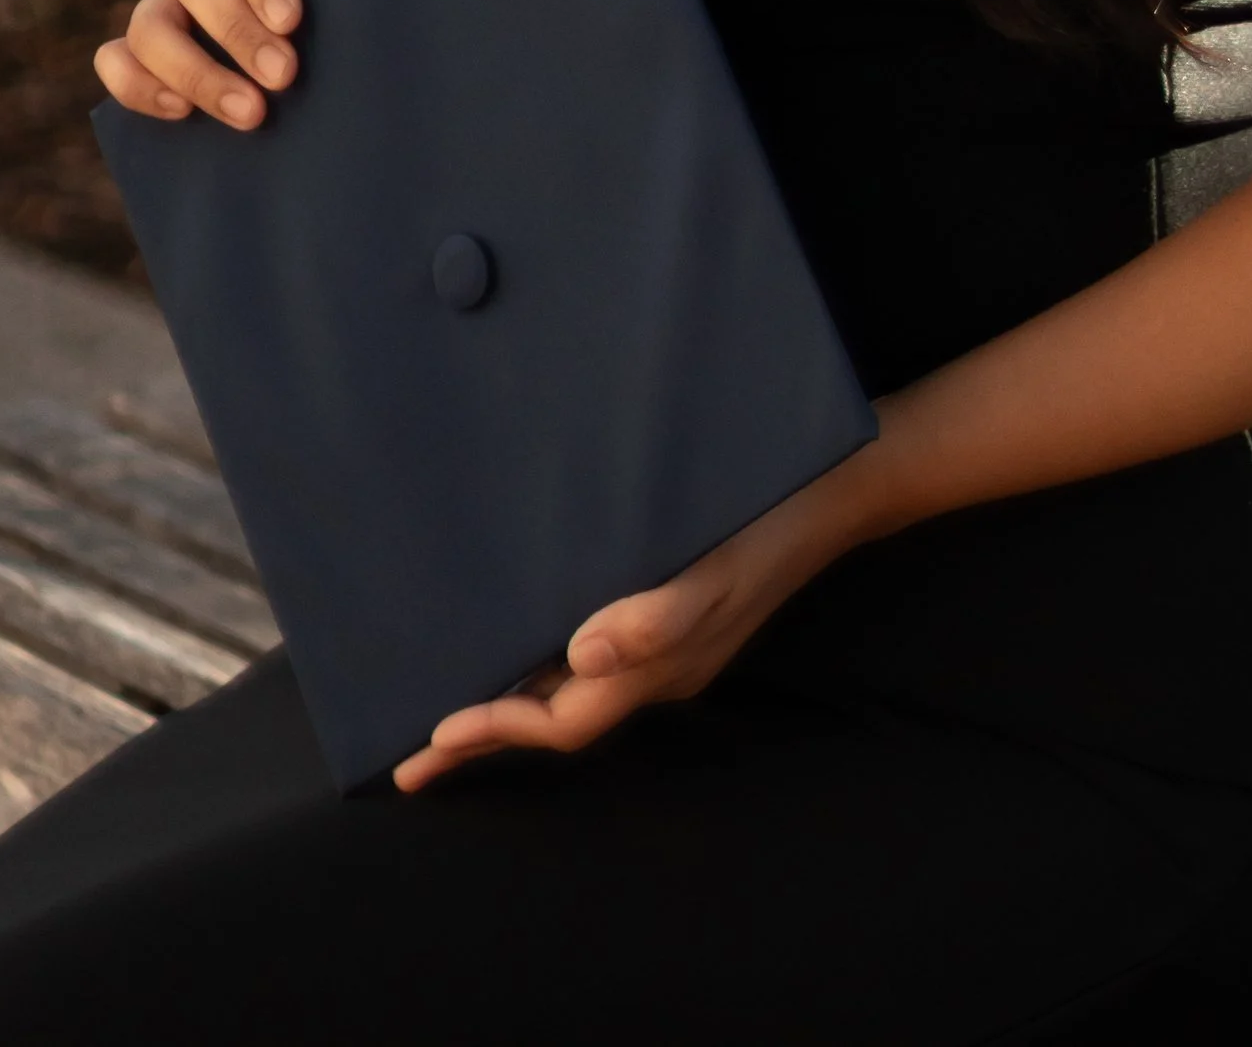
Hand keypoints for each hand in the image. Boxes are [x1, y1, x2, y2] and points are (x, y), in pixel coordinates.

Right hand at [93, 0, 304, 127]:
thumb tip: (327, 33)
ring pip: (149, 24)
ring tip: (249, 111)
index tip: (292, 21)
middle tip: (283, 75)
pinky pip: (115, 57)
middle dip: (238, 32)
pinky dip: (138, 86)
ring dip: (196, 73)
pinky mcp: (141, 33)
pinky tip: (183, 112)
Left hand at [391, 437, 890, 789]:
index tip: (432, 738)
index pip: (563, 720)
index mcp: (662, 668)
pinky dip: (545, 663)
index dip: (497, 730)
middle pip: (558, 719)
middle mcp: (658, 668)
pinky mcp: (672, 609)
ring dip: (510, 705)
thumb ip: (657, 617)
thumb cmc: (772, 522)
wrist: (838, 490)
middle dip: (486, 737)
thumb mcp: (719, 569)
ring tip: (448, 716)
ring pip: (572, 692)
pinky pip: (592, 656)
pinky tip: (524, 637)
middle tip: (412, 762)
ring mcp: (667, 643)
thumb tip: (579, 657)